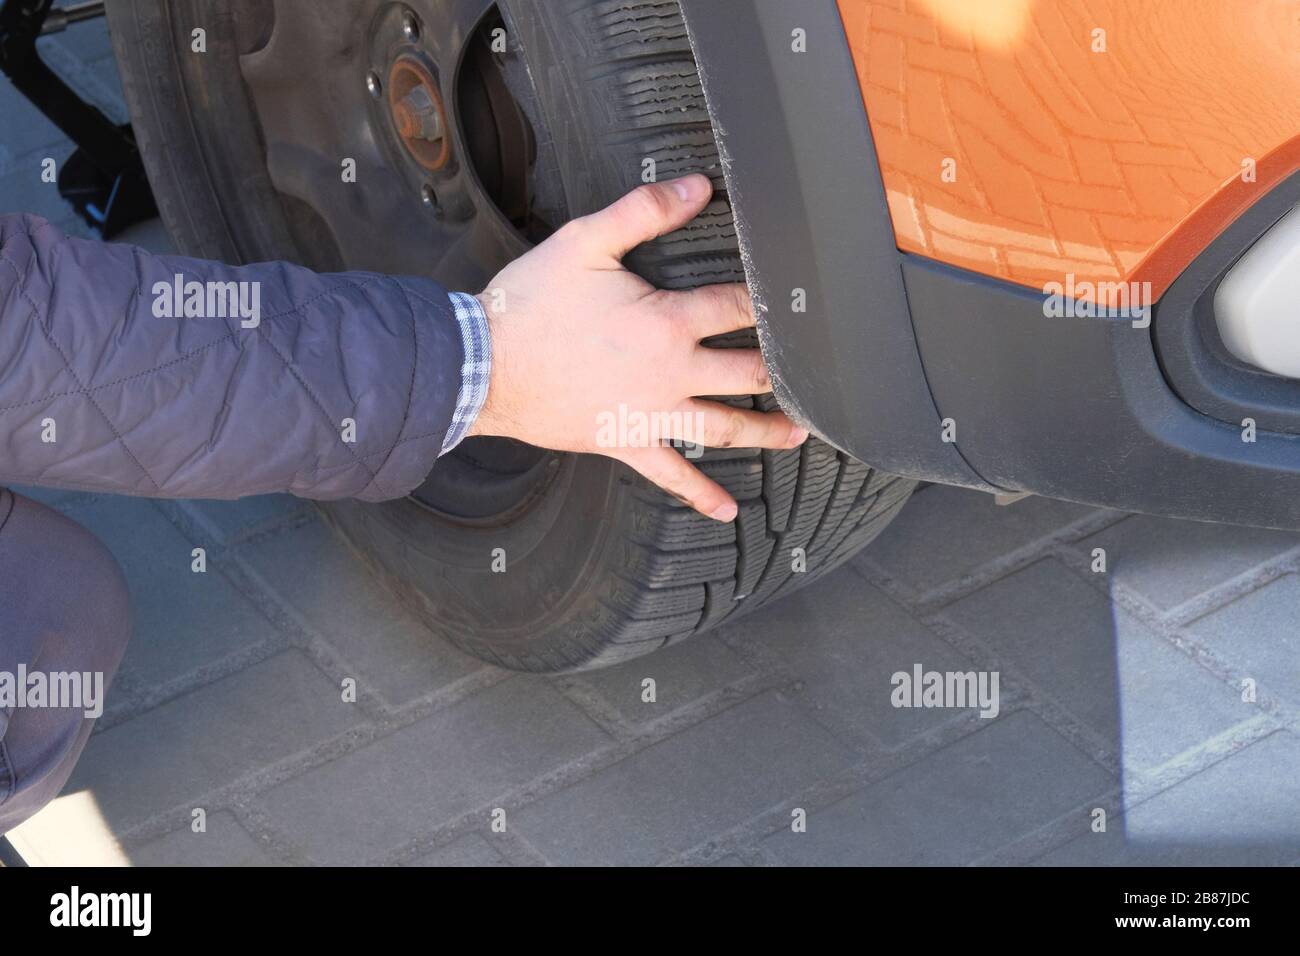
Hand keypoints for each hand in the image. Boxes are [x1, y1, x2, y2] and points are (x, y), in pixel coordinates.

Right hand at [468, 174, 807, 521]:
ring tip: (796, 435)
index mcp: (666, 321)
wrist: (482, 367)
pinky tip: (726, 509)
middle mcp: (670, 374)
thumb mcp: (585, 242)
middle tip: (818, 378)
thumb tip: (696, 188)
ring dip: (764, 432)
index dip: (771, 302)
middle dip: (786, 373)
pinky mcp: (625, 441)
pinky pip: (671, 474)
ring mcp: (650, 414)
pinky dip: (700, 494)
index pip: (737, 307)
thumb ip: (644, 212)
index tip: (799, 305)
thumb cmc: (529, 305)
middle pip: (747, 373)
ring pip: (723, 428)